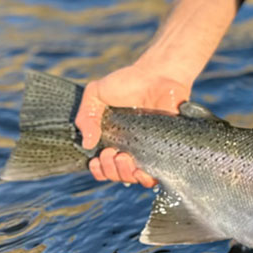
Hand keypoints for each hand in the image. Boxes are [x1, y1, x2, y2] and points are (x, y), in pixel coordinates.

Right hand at [75, 64, 191, 187]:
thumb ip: (86, 115)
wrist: (160, 74)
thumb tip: (87, 143)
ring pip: (134, 178)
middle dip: (110, 170)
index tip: (95, 159)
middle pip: (117, 175)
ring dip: (125, 175)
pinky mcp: (166, 148)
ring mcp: (149, 150)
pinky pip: (158, 174)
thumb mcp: (97, 93)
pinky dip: (146, 179)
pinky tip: (140, 169)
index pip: (103, 167)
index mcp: (114, 139)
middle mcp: (130, 148)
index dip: (98, 170)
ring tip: (123, 156)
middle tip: (112, 152)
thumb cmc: (129, 82)